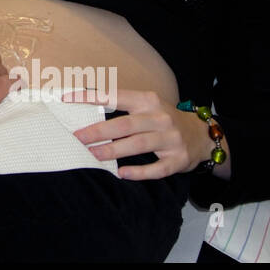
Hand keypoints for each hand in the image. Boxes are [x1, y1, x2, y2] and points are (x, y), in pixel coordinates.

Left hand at [66, 89, 206, 179]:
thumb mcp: (147, 105)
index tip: (66, 98)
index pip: (115, 96)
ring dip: (113, 151)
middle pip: (125, 124)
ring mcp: (170, 139)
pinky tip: (122, 173)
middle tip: (77, 138)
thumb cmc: (163, 119)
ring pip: (138, 144)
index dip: (90, 97)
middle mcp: (160, 118)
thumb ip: (122, 105)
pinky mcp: (178, 159)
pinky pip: (157, 168)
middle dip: (98, 131)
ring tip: (92, 155)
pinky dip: (139, 172)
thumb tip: (84, 104)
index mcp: (148, 101)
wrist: (203, 135)